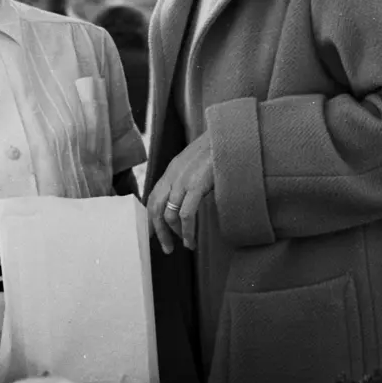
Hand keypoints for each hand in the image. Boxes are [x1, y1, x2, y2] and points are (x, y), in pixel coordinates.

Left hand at [147, 131, 213, 254]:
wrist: (230, 136)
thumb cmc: (218, 150)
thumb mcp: (197, 163)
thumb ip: (189, 178)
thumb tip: (187, 198)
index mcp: (172, 170)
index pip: (153, 197)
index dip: (151, 217)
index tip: (153, 233)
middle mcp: (172, 175)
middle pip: (155, 208)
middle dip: (158, 230)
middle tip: (166, 246)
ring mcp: (182, 180)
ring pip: (168, 214)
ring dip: (173, 234)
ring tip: (184, 245)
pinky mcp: (196, 185)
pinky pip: (186, 214)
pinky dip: (186, 231)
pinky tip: (191, 240)